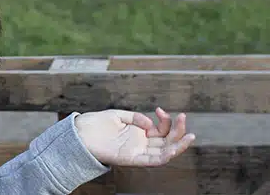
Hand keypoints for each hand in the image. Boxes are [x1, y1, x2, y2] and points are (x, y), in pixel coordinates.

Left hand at [74, 107, 194, 166]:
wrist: (79, 134)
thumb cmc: (95, 125)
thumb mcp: (118, 116)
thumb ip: (136, 118)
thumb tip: (150, 124)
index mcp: (138, 133)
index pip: (160, 130)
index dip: (165, 120)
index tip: (159, 109)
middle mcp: (140, 144)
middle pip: (166, 140)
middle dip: (178, 129)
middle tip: (183, 116)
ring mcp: (137, 152)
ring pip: (164, 152)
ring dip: (179, 145)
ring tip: (190, 135)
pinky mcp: (132, 159)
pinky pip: (152, 161)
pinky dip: (165, 156)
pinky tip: (174, 149)